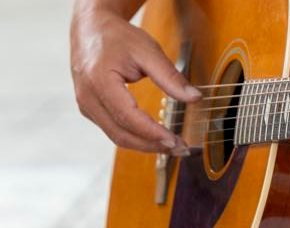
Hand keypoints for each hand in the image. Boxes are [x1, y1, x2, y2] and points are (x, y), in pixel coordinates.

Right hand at [70, 10, 199, 155]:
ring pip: (117, 136)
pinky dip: (136, 137)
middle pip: (121, 134)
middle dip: (153, 145)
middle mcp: (88, 98)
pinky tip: (155, 138)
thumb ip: (171, 77)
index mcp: (99, 81)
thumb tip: (194, 98)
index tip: (175, 140)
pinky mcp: (91, 110)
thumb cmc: (118, 38)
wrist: (92, 28)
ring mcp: (87, 106)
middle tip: (181, 149)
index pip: (128, 117)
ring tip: (173, 146)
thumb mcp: (149, 51)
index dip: (152, 133)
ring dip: (146, 145)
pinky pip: (114, 130)